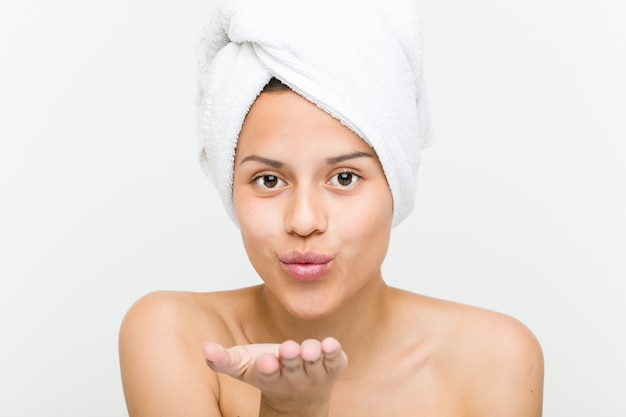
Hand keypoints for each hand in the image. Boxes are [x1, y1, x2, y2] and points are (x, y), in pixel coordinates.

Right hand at [203, 338, 347, 414]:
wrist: (299, 395)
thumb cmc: (268, 371)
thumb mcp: (242, 366)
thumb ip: (223, 360)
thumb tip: (205, 349)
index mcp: (269, 377)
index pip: (267, 374)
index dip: (267, 368)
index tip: (265, 362)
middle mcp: (293, 378)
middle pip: (292, 368)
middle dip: (290, 358)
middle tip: (289, 349)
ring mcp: (314, 374)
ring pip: (314, 364)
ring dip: (313, 355)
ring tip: (310, 348)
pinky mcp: (333, 366)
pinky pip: (335, 361)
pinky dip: (334, 353)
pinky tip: (330, 343)